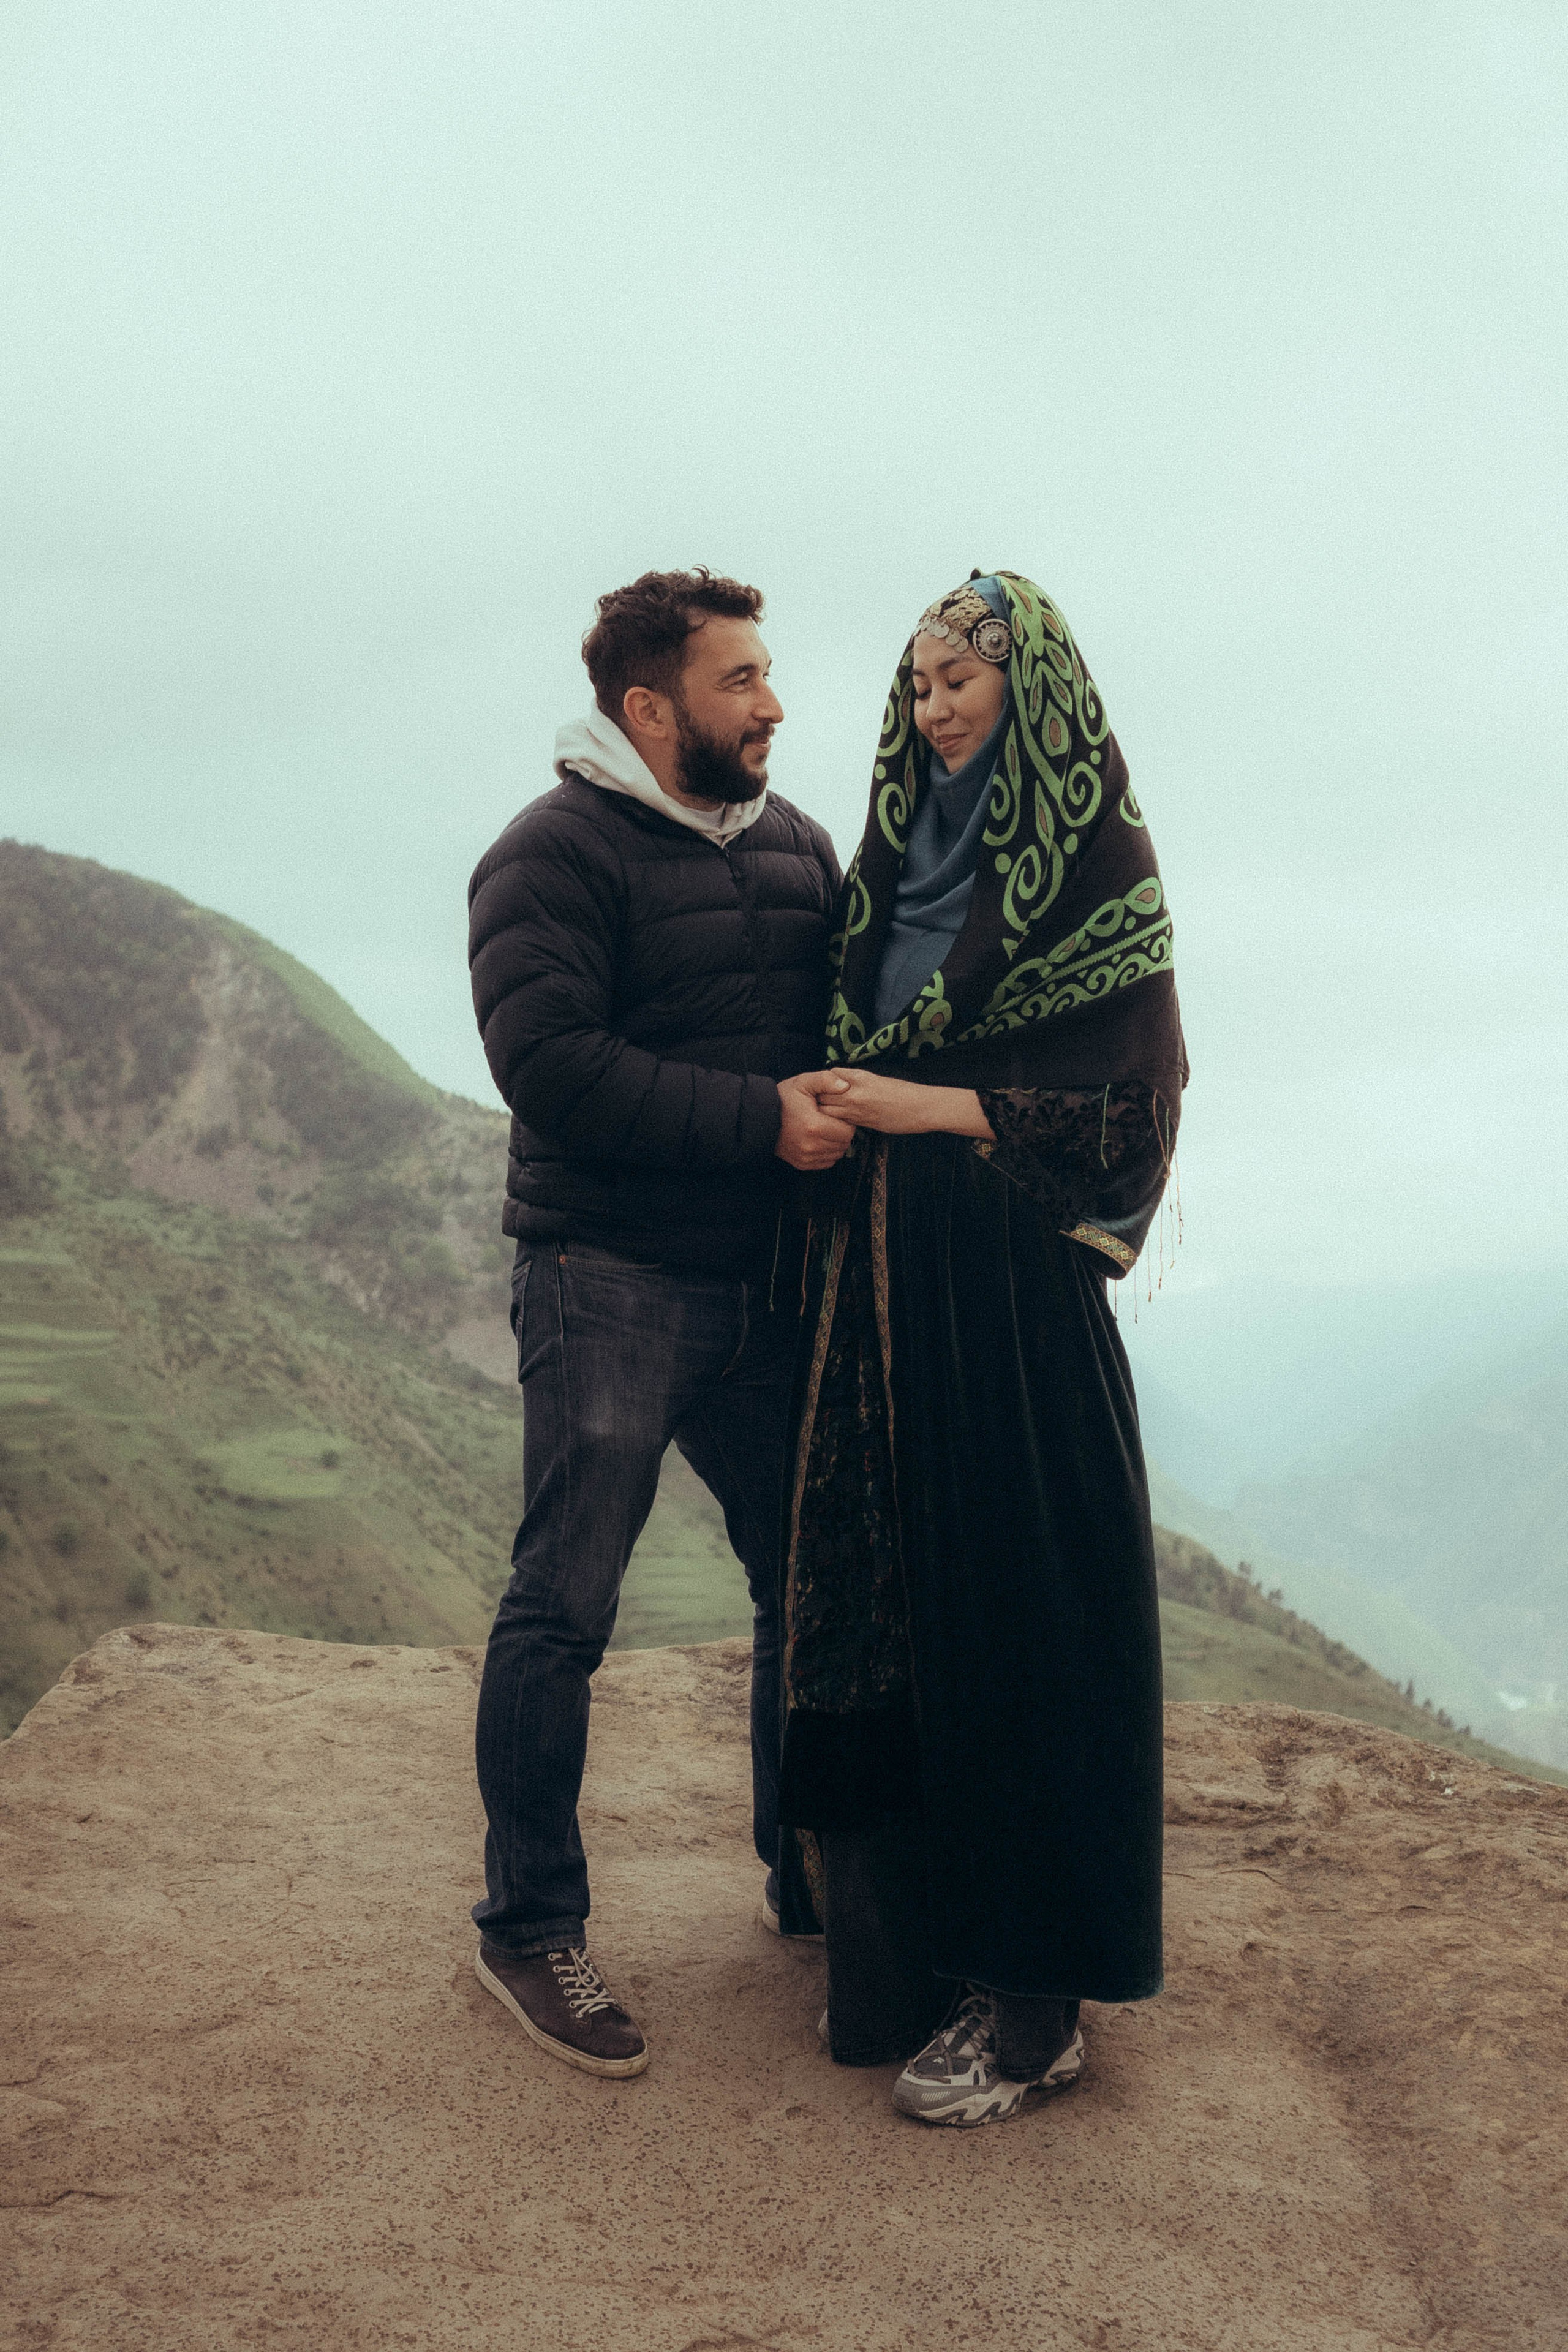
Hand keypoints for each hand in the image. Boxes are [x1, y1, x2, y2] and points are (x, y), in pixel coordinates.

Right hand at [775, 1072, 856, 1169]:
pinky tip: (818, 1140)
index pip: (847, 1131)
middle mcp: (810, 1146)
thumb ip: (826, 1080)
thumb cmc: (783, 1099)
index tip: (836, 1114)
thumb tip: (845, 1086)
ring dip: (835, 1143)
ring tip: (824, 1129)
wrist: (761, 1117)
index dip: (845, 1121)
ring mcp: (805, 1157)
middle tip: (831, 1121)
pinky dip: (826, 1152)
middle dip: (841, 1132)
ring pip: (836, 1154)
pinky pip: (826, 1162)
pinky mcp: (802, 1163)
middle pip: (843, 1144)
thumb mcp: (804, 1082)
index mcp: (813, 1126)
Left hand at [790, 1069, 994, 1140]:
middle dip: (813, 1098)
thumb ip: (856, 1081)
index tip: (812, 1090)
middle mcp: (854, 1090)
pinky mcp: (862, 1121)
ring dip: (819, 1112)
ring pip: (827, 1108)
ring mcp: (857, 1107)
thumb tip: (839, 1084)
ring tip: (813, 1117)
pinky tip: (829, 1126)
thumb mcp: (877, 1080)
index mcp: (859, 1076)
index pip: (828, 1076)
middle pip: (822, 1092)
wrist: (921, 1107)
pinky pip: (839, 1121)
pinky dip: (832, 1122)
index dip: (819, 1083)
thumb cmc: (902, 1093)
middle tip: (805, 1106)